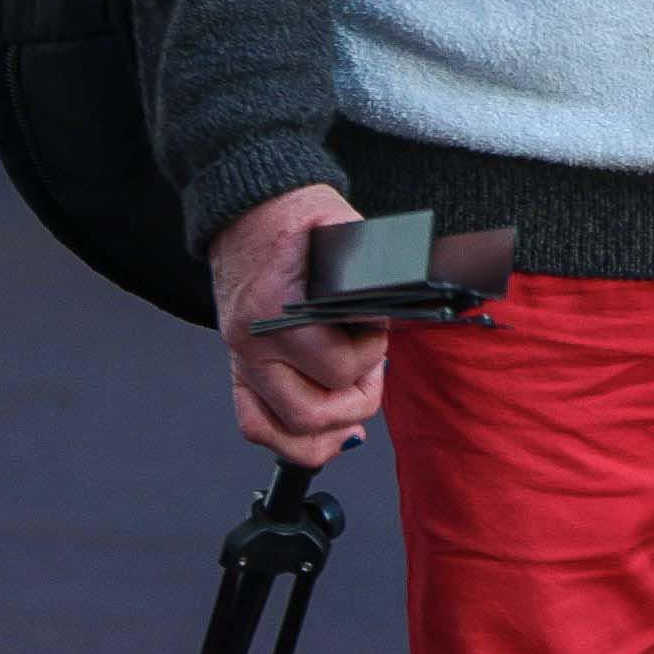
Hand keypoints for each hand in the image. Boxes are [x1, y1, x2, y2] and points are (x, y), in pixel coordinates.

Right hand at [207, 182, 389, 468]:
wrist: (248, 212)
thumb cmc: (299, 219)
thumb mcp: (345, 227)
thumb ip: (375, 263)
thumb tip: (415, 286)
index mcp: (277, 306)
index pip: (338, 363)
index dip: (372, 353)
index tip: (380, 331)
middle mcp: (254, 342)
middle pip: (314, 410)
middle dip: (358, 398)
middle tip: (374, 369)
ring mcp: (241, 360)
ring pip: (286, 429)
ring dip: (331, 425)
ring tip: (354, 398)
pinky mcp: (238, 368)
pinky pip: (255, 425)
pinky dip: (291, 441)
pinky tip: (327, 433)